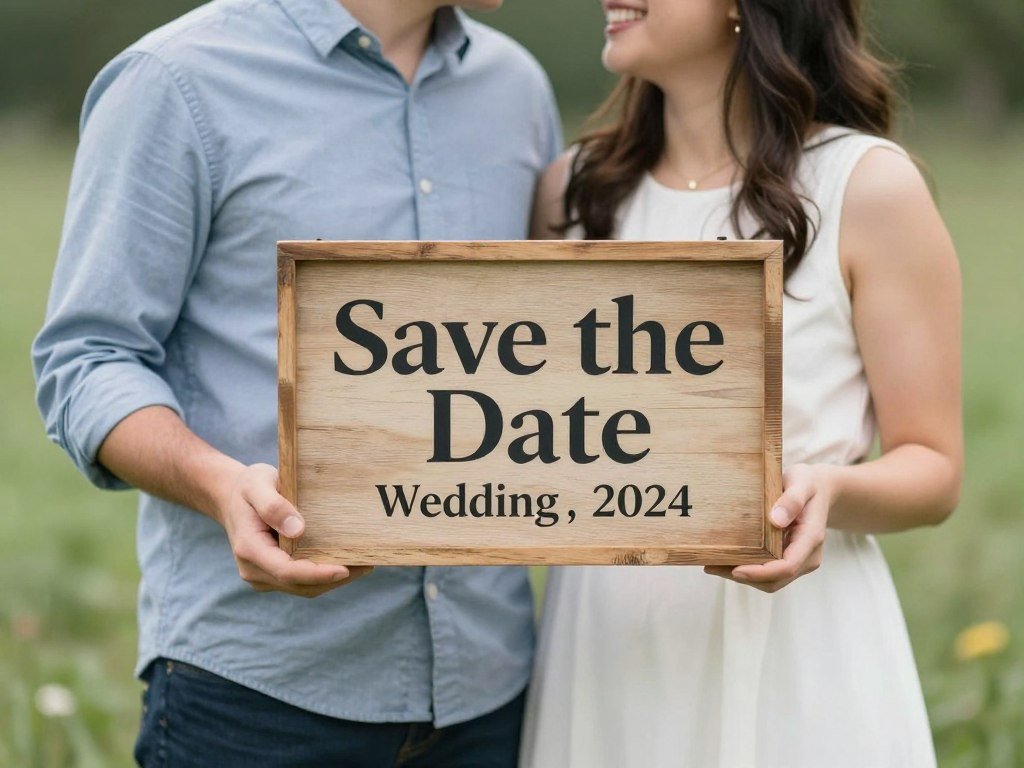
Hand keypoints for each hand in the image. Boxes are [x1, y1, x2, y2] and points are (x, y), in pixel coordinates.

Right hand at [215, 463, 372, 596]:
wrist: (230, 496)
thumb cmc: (248, 487)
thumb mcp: (257, 485)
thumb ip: (274, 506)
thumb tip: (298, 530)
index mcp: (249, 549)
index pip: (286, 571)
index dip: (317, 573)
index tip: (345, 568)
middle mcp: (253, 569)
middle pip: (299, 585)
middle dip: (334, 579)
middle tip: (368, 563)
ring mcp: (262, 575)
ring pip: (303, 588)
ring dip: (333, 581)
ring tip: (364, 564)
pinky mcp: (273, 575)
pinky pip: (301, 583)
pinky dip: (324, 576)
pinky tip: (347, 563)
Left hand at [704, 463, 832, 592]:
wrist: (820, 489)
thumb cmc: (808, 483)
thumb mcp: (802, 481)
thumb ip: (792, 499)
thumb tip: (776, 520)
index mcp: (811, 538)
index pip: (787, 566)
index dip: (761, 572)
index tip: (735, 569)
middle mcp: (807, 556)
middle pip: (776, 580)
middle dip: (745, 577)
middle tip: (712, 566)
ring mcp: (800, 560)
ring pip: (771, 581)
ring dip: (743, 577)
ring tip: (712, 564)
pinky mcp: (790, 559)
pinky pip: (769, 573)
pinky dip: (748, 571)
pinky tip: (725, 560)